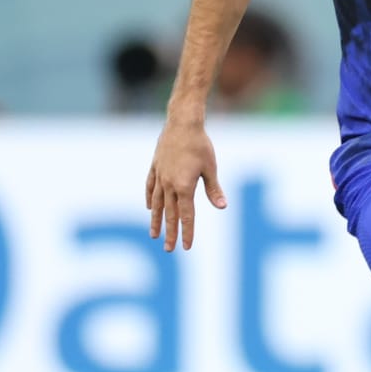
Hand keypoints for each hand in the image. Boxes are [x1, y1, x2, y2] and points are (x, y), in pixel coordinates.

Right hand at [146, 119, 225, 251]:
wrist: (182, 122)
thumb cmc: (200, 145)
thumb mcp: (210, 168)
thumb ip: (213, 189)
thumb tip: (222, 207)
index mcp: (184, 187)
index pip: (186, 216)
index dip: (187, 232)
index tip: (186, 247)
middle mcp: (169, 185)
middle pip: (169, 214)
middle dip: (170, 233)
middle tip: (169, 249)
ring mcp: (160, 176)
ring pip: (156, 203)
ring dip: (156, 220)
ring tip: (154, 234)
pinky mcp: (155, 166)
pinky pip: (150, 187)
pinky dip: (149, 198)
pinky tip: (148, 207)